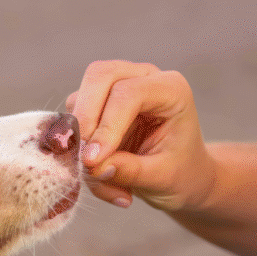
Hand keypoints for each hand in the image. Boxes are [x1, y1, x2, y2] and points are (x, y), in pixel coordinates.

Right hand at [65, 61, 215, 212]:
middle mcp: (143, 78)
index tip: (92, 162)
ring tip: (99, 178)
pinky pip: (75, 120)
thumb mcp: (162, 179)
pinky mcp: (99, 104)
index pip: (129, 93)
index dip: (107, 126)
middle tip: (82, 160)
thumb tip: (95, 167)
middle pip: (99, 76)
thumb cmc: (180, 173)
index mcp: (170, 89)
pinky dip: (78, 149)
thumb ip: (130, 171)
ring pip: (81, 96)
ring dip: (80, 139)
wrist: (181, 175)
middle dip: (84, 118)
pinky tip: (98, 174)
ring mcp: (119, 86)